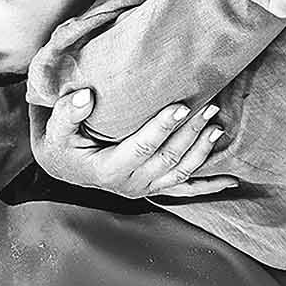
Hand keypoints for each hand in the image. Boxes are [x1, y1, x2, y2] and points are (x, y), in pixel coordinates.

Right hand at [29, 89, 236, 198]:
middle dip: (190, 133)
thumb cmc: (61, 144)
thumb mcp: (54, 129)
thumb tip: (85, 96)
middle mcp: (130, 184)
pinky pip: (185, 189)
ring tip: (218, 126)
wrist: (64, 166)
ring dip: (202, 151)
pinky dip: (208, 185)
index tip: (180, 106)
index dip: (162, 127)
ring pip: (180, 173)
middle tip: (209, 107)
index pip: (141, 147)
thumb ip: (67, 113)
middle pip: (168, 159)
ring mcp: (145, 188)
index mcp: (107, 170)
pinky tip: (231, 180)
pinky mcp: (154, 188)